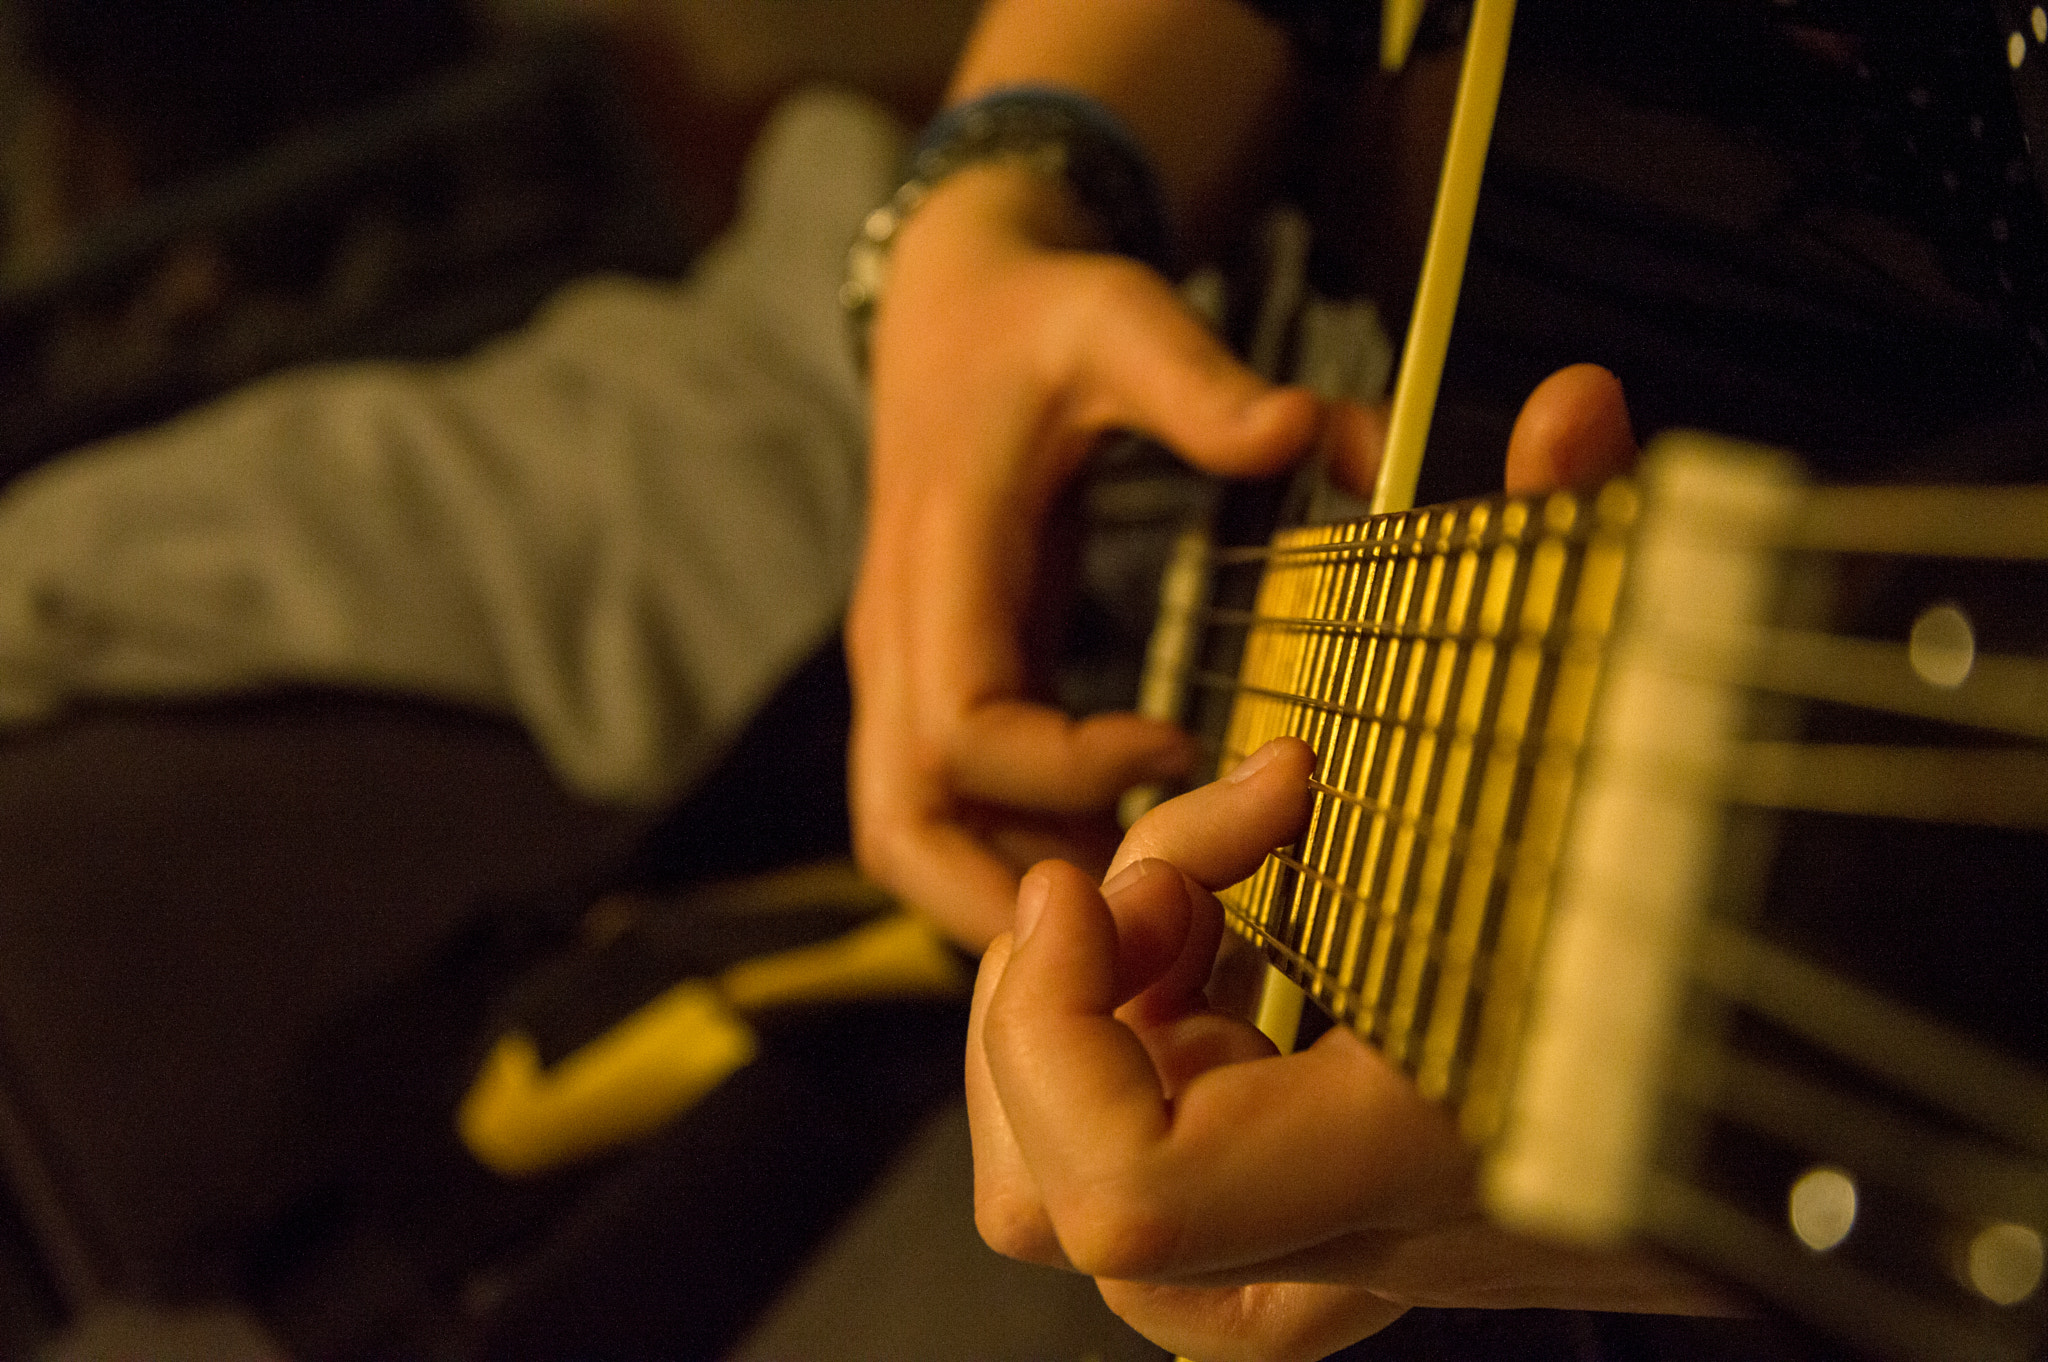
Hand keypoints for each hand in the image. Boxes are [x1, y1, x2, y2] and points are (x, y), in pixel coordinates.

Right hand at [848, 164, 1381, 948]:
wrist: (950, 307)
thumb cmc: (1037, 318)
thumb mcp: (1118, 318)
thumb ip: (1203, 383)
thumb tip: (1313, 435)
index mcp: (942, 559)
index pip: (963, 728)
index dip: (1073, 769)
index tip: (1183, 748)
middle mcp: (900, 634)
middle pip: (897, 825)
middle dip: (1000, 904)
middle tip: (1142, 924)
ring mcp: (905, 666)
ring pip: (906, 834)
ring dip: (1005, 891)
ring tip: (1141, 897)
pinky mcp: (932, 679)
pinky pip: (944, 806)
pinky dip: (1013, 848)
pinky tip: (1119, 847)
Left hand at [965, 370, 1735, 1360]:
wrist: (1797, 1061)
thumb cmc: (1728, 908)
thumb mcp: (1631, 739)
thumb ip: (1585, 577)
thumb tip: (1575, 406)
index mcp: (1420, 1151)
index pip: (1123, 1197)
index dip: (1051, 1036)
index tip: (1092, 874)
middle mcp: (1354, 1231)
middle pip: (1052, 1206)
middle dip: (1044, 1015)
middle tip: (1139, 881)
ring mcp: (1326, 1244)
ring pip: (1077, 1202)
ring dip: (1081, 1026)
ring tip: (1184, 903)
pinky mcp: (1307, 1210)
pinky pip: (1142, 1165)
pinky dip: (1136, 1042)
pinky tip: (1224, 937)